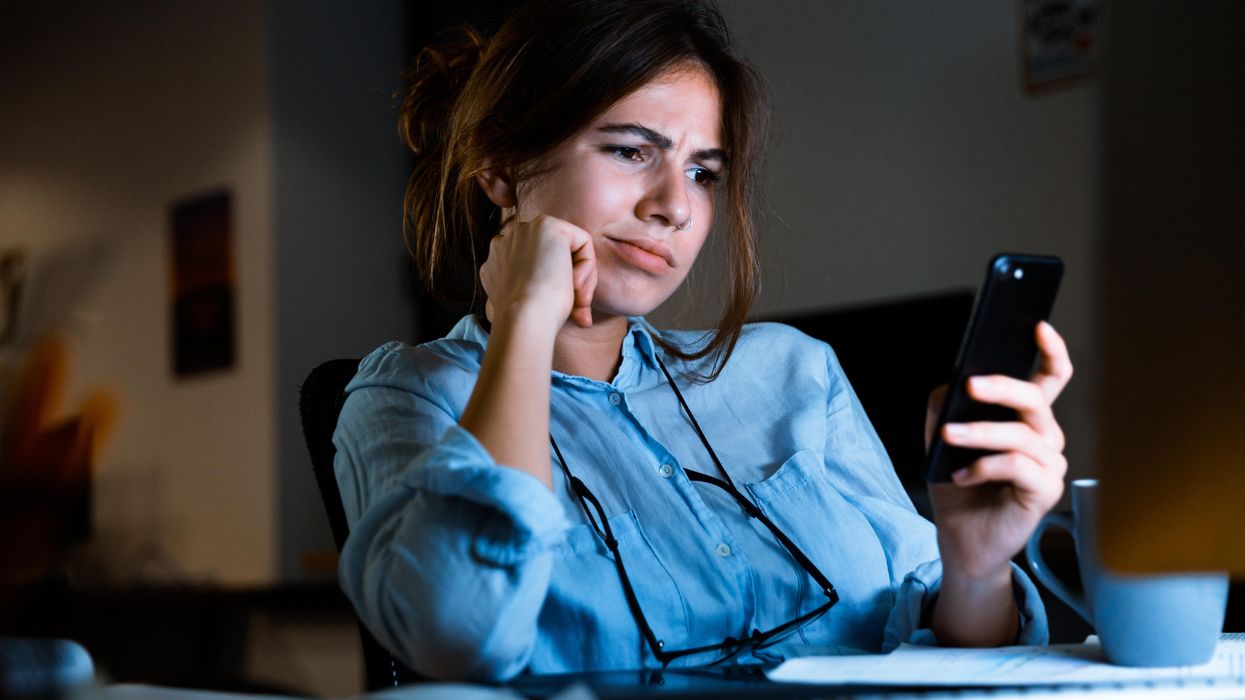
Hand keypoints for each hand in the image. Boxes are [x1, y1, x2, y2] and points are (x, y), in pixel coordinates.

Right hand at [479, 214, 596, 329]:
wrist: (523, 319)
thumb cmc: (528, 321)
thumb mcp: (528, 302)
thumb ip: (538, 287)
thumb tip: (572, 284)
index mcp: (498, 260)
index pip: (537, 265)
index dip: (555, 288)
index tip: (563, 314)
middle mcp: (507, 239)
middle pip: (554, 256)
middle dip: (570, 282)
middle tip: (579, 310)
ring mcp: (525, 230)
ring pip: (570, 250)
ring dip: (581, 278)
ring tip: (579, 303)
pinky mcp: (547, 225)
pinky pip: (583, 243)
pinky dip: (588, 267)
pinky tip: (575, 286)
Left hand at [927, 321, 1073, 579]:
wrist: (962, 539)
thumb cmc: (959, 486)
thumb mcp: (941, 441)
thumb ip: (945, 408)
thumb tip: (950, 386)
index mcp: (1025, 418)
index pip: (1050, 377)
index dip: (1052, 350)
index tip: (1039, 326)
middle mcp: (1045, 437)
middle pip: (1035, 398)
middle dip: (1002, 386)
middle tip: (970, 384)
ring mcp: (1050, 464)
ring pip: (1022, 434)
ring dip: (980, 432)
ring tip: (948, 436)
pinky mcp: (1046, 491)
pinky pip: (1019, 467)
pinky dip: (985, 467)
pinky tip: (962, 477)